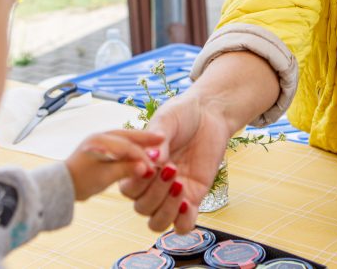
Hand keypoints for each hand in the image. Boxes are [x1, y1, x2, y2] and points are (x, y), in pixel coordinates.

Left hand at [66, 129, 163, 200]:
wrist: (61, 185)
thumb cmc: (81, 182)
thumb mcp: (104, 177)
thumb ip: (125, 170)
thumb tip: (145, 168)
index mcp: (100, 142)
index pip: (127, 147)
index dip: (143, 155)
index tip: (156, 165)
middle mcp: (100, 137)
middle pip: (128, 135)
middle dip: (146, 137)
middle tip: (162, 138)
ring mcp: (99, 140)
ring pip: (124, 137)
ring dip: (140, 139)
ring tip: (156, 140)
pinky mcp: (99, 146)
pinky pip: (120, 141)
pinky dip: (132, 143)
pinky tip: (140, 147)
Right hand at [118, 91, 233, 232]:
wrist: (209, 113)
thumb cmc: (181, 114)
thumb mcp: (165, 121)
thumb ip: (157, 141)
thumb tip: (153, 160)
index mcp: (138, 167)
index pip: (127, 188)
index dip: (136, 181)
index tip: (152, 164)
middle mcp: (151, 185)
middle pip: (141, 207)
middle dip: (154, 191)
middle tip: (171, 168)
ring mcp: (171, 194)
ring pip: (157, 222)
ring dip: (166, 208)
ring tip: (179, 183)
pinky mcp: (193, 198)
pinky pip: (182, 225)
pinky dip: (182, 220)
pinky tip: (186, 201)